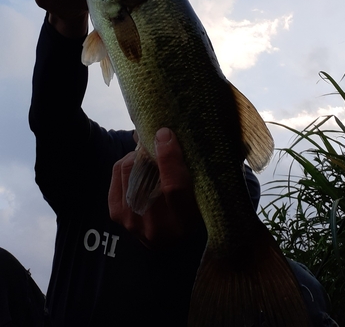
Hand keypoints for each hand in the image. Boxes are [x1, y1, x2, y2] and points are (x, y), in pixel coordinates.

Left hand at [108, 128, 200, 248]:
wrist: (167, 242)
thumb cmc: (189, 211)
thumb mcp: (198, 195)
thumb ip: (186, 169)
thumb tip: (163, 133)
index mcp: (185, 220)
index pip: (175, 187)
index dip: (169, 158)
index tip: (166, 134)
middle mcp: (156, 225)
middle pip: (145, 175)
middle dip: (149, 151)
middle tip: (157, 141)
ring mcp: (132, 221)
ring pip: (128, 168)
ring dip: (138, 156)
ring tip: (148, 156)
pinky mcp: (116, 213)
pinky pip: (118, 172)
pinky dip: (127, 162)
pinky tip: (138, 166)